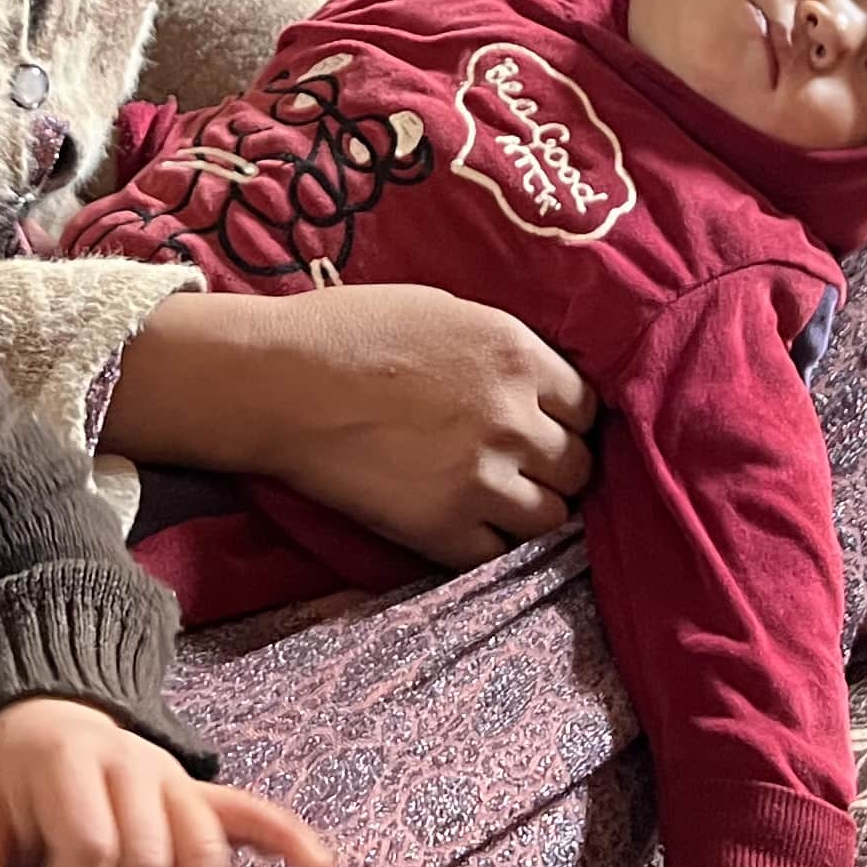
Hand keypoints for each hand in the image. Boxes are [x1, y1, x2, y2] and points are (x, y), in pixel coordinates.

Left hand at [0, 698, 335, 866]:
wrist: (48, 717)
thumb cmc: (12, 784)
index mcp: (72, 760)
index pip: (93, 845)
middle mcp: (134, 763)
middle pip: (149, 859)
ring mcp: (172, 777)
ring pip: (203, 852)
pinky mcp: (197, 793)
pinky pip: (250, 811)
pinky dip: (286, 836)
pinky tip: (319, 866)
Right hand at [99, 286, 597, 567]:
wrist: (278, 381)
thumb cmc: (349, 330)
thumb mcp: (445, 310)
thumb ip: (501, 348)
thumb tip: (534, 377)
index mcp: (518, 356)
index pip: (588, 406)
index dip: (567, 419)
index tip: (544, 425)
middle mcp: (514, 418)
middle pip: (578, 467)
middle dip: (556, 467)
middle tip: (522, 467)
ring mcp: (483, 479)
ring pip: (552, 519)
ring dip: (531, 512)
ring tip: (496, 502)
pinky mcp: (444, 530)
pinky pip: (500, 556)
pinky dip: (490, 546)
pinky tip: (464, 527)